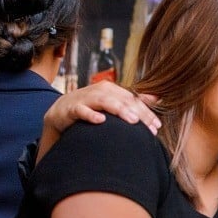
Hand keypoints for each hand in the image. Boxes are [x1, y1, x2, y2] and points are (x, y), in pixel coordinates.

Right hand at [45, 81, 159, 134]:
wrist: (60, 112)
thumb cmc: (90, 109)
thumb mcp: (111, 104)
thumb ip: (133, 102)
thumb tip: (157, 98)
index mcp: (112, 90)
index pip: (133, 100)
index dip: (146, 112)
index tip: (157, 126)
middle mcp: (100, 91)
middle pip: (122, 100)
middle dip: (138, 113)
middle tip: (149, 127)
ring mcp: (85, 98)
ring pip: (104, 101)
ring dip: (119, 110)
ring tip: (132, 120)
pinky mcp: (71, 108)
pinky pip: (81, 110)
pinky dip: (91, 114)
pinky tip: (101, 120)